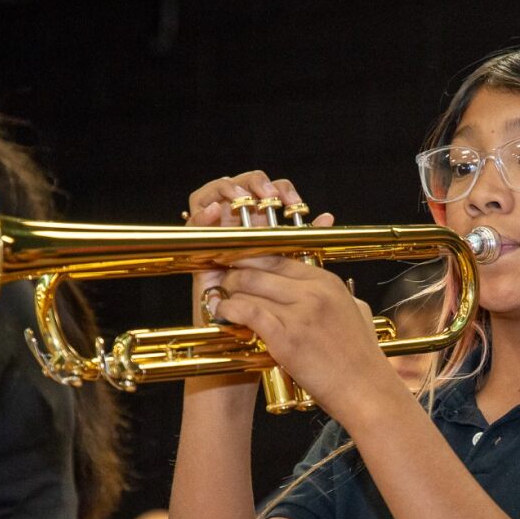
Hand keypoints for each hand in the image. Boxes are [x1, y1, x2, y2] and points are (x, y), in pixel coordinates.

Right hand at [184, 170, 334, 323]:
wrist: (246, 335)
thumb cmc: (270, 303)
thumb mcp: (291, 271)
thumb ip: (305, 242)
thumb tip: (327, 217)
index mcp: (263, 226)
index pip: (268, 191)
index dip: (281, 189)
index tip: (295, 204)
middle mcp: (239, 226)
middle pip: (240, 187)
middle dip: (255, 182)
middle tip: (270, 196)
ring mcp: (218, 235)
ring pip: (213, 195)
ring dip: (227, 189)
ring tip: (241, 197)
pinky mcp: (198, 249)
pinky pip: (192, 222)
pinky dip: (201, 213)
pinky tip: (215, 210)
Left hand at [213, 254, 395, 419]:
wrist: (366, 391)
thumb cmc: (362, 361)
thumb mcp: (357, 313)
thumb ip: (338, 296)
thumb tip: (324, 290)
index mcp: (328, 282)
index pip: (279, 257)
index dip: (252, 259)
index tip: (238, 265)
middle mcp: (314, 291)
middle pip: (259, 268)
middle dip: (235, 273)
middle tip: (224, 283)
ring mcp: (300, 313)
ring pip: (248, 287)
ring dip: (229, 293)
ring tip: (222, 302)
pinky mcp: (286, 337)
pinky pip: (247, 312)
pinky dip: (230, 311)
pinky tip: (224, 315)